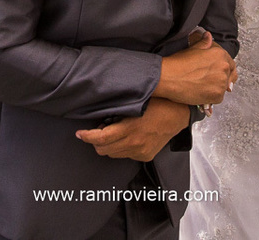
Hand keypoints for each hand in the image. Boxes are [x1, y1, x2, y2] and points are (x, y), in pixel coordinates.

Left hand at [75, 98, 189, 160]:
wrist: (178, 115)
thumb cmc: (157, 104)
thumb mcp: (136, 103)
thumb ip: (118, 110)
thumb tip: (101, 116)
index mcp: (130, 128)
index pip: (101, 138)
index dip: (87, 136)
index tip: (80, 133)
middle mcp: (134, 143)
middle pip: (103, 149)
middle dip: (96, 141)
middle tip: (99, 129)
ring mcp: (140, 151)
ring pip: (112, 154)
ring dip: (108, 145)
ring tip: (114, 132)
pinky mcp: (145, 156)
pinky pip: (125, 155)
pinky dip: (121, 148)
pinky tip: (126, 138)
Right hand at [155, 31, 235, 105]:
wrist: (168, 77)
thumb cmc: (179, 63)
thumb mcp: (192, 49)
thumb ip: (204, 43)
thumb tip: (208, 36)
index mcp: (220, 54)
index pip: (231, 64)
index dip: (226, 69)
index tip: (221, 73)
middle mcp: (224, 68)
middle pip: (229, 76)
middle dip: (221, 79)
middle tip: (209, 81)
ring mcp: (221, 83)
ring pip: (224, 87)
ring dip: (216, 88)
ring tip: (202, 86)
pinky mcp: (217, 96)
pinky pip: (218, 98)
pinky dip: (212, 97)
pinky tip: (201, 92)